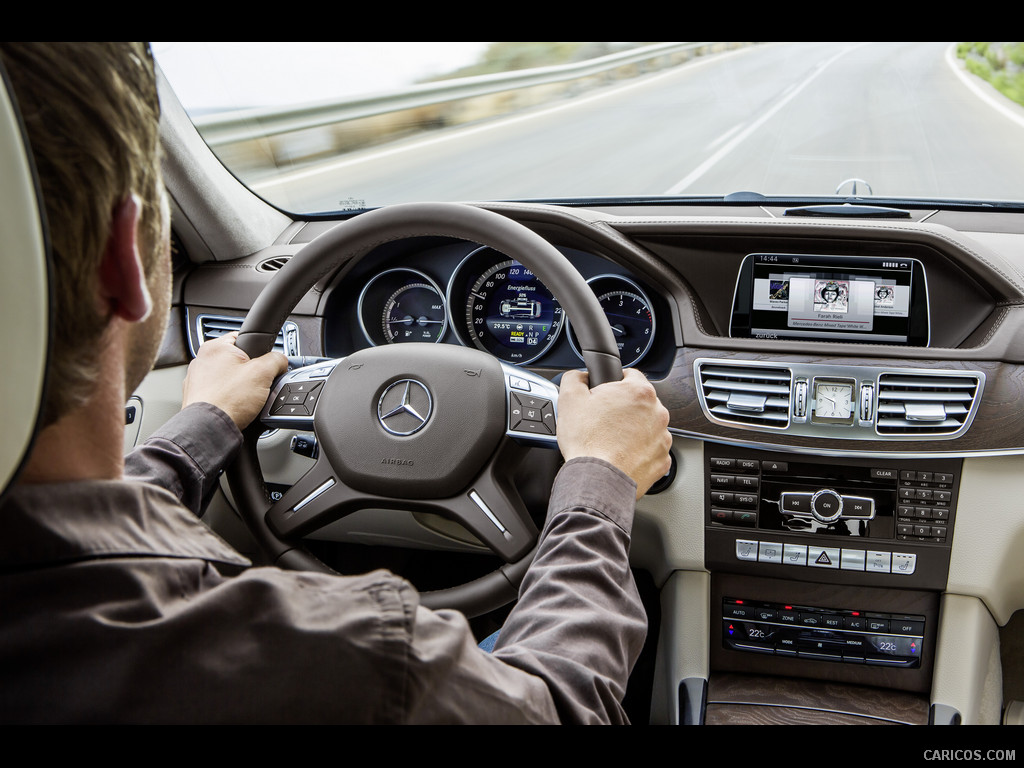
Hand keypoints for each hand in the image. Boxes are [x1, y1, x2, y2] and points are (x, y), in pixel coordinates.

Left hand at [181, 333, 288, 428]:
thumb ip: (276, 360)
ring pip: (227, 379)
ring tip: (245, 400)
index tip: (264, 364)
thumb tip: (280, 360)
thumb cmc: (227, 401)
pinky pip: (219, 394)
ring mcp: (196, 380)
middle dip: (249, 373)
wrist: (209, 429)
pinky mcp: (196, 398)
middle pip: (236, 361)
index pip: (243, 339)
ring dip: (238, 388)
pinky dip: (227, 400)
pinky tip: (235, 408)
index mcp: (215, 347)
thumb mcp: (264, 373)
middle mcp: (201, 361)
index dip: (259, 351)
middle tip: (257, 385)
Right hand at [556, 368, 671, 498]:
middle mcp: (657, 412)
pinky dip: (638, 451)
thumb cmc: (588, 442)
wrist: (598, 479)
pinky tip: (620, 454)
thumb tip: (580, 377)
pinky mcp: (662, 460)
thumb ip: (575, 378)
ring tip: (610, 440)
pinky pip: (650, 450)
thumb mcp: (569, 398)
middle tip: (603, 420)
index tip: (605, 394)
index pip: (631, 375)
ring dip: (632, 430)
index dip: (613, 383)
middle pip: (640, 402)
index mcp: (639, 392)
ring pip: (647, 426)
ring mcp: (662, 438)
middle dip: (623, 409)